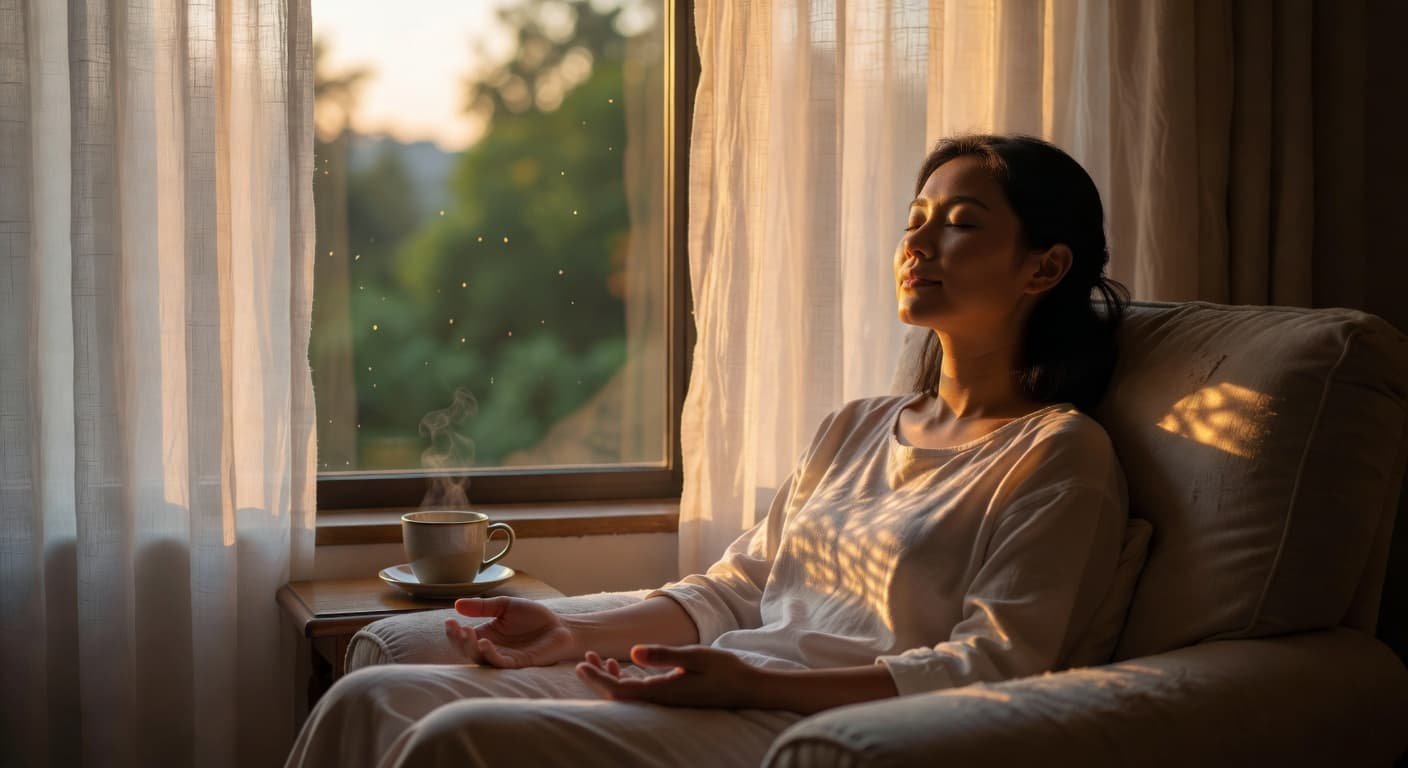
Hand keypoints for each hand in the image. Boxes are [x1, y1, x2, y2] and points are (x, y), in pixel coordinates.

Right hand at [444, 596, 577, 667]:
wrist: (560, 626)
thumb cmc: (533, 616)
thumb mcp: (505, 605)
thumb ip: (483, 606)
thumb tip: (457, 604)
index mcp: (486, 634)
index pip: (463, 637)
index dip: (453, 632)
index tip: (449, 621)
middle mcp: (491, 648)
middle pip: (467, 650)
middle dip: (459, 641)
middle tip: (457, 629)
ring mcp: (504, 657)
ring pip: (481, 659)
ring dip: (472, 648)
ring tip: (470, 634)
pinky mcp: (518, 663)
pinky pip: (500, 663)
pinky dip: (490, 655)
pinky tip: (485, 643)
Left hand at [575, 644, 768, 708]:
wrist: (749, 688)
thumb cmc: (725, 670)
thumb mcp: (695, 656)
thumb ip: (664, 655)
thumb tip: (633, 653)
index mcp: (662, 692)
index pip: (620, 690)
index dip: (597, 679)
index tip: (580, 665)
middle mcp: (660, 700)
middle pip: (619, 694)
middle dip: (598, 678)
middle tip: (583, 659)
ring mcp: (666, 700)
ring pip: (628, 693)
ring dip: (610, 677)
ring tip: (597, 658)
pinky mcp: (671, 696)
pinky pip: (641, 690)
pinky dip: (627, 678)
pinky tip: (626, 663)